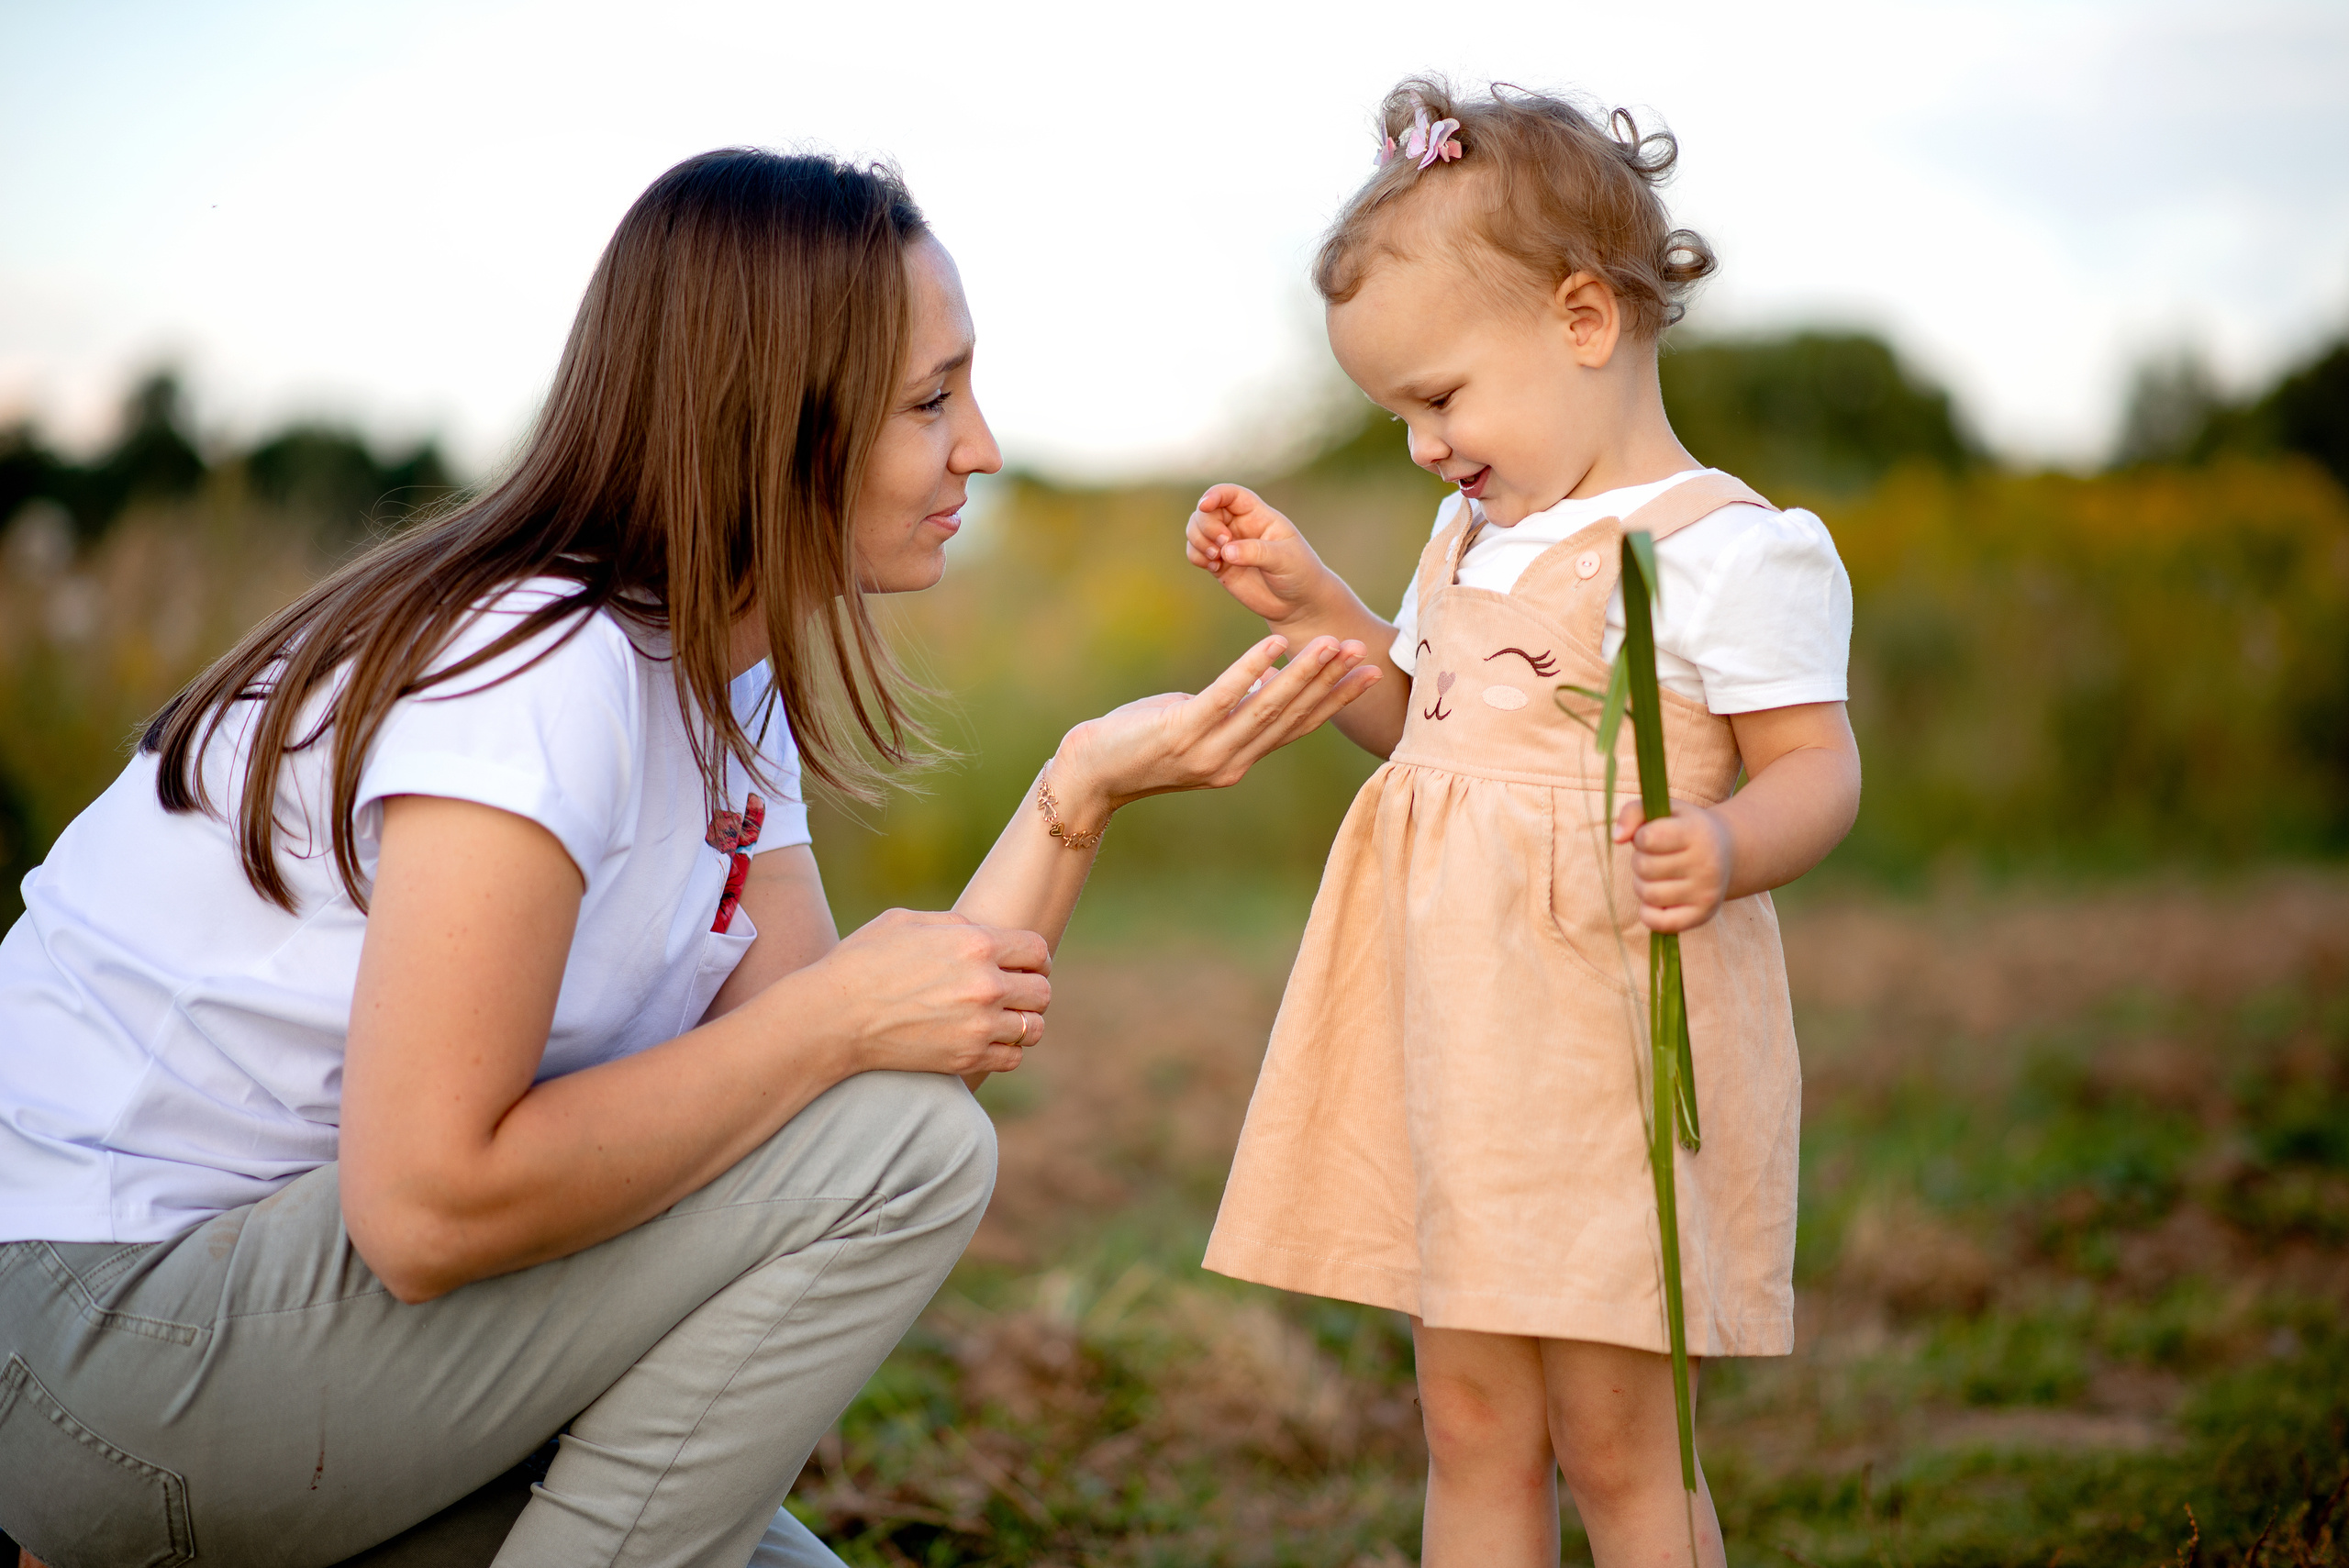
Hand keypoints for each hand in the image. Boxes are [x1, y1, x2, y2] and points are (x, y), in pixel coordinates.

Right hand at [793, 908, 1050, 1077]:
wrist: (832, 1017)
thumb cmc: (862, 962)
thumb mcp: (906, 921)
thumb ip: (955, 924)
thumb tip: (982, 931)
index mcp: (975, 943)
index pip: (1037, 950)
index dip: (1034, 958)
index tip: (1024, 965)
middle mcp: (985, 984)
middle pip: (1042, 991)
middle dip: (1031, 989)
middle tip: (1014, 994)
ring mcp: (978, 1025)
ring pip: (1034, 1028)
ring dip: (1024, 1023)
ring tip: (1004, 1020)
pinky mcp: (966, 1058)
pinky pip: (1013, 1058)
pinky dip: (1006, 1051)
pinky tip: (987, 1042)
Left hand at [1051, 633, 1378, 814]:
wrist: (1091, 774)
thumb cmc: (1142, 742)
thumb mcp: (1198, 725)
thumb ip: (1238, 708)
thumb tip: (1276, 677)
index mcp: (1239, 760)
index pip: (1297, 727)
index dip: (1334, 700)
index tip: (1366, 673)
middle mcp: (1231, 761)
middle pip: (1291, 717)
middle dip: (1330, 683)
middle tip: (1363, 653)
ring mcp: (1207, 751)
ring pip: (1266, 708)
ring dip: (1303, 674)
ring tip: (1331, 646)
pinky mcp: (1181, 733)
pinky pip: (1224, 698)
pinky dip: (1252, 670)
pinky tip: (1274, 645)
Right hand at [1184, 483, 1342, 627]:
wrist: (1297, 603)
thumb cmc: (1299, 573)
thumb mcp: (1285, 559)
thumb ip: (1256, 552)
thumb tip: (1226, 551)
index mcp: (1258, 515)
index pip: (1231, 494)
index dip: (1215, 495)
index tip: (1205, 506)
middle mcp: (1239, 526)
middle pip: (1207, 511)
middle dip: (1206, 526)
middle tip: (1222, 547)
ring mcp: (1228, 545)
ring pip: (1196, 530)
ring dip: (1198, 541)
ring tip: (1216, 559)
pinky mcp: (1220, 564)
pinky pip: (1195, 552)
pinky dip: (1196, 557)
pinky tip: (1214, 568)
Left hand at [1614, 797, 1733, 932]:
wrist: (1728, 853)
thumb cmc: (1686, 829)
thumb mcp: (1665, 810)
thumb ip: (1633, 812)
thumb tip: (1617, 838)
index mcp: (1697, 832)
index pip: (1648, 838)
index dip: (1640, 837)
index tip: (1651, 836)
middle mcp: (1706, 863)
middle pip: (1644, 867)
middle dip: (1640, 860)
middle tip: (1656, 857)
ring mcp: (1706, 892)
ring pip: (1647, 893)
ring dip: (1643, 884)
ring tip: (1658, 876)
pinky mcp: (1702, 915)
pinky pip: (1658, 922)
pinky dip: (1648, 913)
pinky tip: (1658, 900)